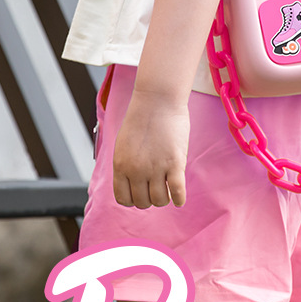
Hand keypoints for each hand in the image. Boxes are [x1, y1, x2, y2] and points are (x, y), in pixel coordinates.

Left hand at [112, 90, 189, 209]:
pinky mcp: (175, 164)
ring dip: (164, 198)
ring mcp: (155, 168)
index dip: (133, 199)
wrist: (157, 99)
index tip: (141, 191)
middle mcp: (136, 170)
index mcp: (120, 166)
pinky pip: (177, 192)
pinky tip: (179, 196)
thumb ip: (126, 164)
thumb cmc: (141, 117)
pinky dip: (179, 199)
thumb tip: (132, 182)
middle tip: (157, 187)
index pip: (124, 199)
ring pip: (160, 200)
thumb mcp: (124, 144)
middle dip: (150, 198)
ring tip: (168, 187)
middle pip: (143, 202)